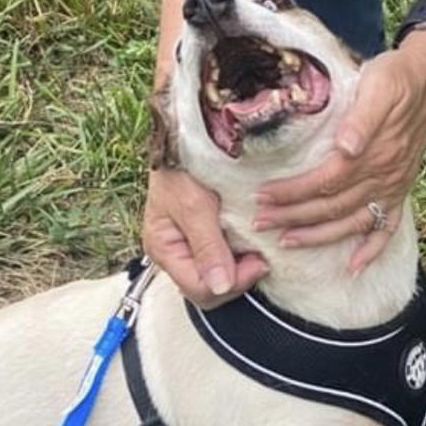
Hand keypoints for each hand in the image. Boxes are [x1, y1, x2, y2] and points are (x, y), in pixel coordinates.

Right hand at [142, 168, 268, 307]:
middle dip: (237, 279)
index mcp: (164, 249)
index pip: (200, 289)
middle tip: (261, 257)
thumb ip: (208, 247)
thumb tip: (220, 287)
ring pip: (217, 279)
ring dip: (239, 269)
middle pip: (208, 291)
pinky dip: (238, 257)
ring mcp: (187, 249)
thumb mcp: (194, 205)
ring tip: (257, 250)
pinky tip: (250, 244)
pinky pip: (221, 261)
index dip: (231, 282)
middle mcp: (173, 255)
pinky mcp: (202, 239)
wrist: (184, 135)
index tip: (257, 261)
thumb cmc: (183, 165)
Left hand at [253, 30, 425, 271]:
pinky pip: (388, 228)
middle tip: (260, 223)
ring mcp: (392, 187)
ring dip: (318, 237)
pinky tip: (353, 266)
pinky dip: (371, 249)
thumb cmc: (396, 78)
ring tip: (287, 242)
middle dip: (293, 218)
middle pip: (330, 207)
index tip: (262, 196)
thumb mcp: (378, 85)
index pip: (324, 182)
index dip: (292, 192)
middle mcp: (382, 176)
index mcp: (371, 154)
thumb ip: (362, 118)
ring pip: (351, 223)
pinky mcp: (401, 190)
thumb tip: (346, 147)